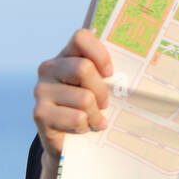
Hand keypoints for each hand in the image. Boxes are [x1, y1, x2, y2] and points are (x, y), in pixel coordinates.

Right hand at [32, 27, 113, 166]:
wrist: (69, 141)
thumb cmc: (90, 107)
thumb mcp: (100, 86)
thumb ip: (107, 73)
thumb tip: (138, 67)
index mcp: (66, 55)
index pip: (81, 37)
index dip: (99, 53)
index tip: (110, 73)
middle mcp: (49, 68)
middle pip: (83, 68)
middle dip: (101, 90)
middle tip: (105, 104)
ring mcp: (41, 90)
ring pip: (84, 97)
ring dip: (96, 114)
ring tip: (94, 120)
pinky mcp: (39, 113)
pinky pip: (76, 117)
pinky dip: (85, 126)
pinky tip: (82, 128)